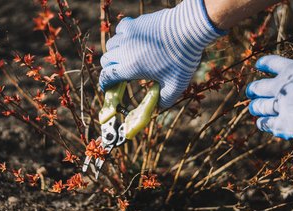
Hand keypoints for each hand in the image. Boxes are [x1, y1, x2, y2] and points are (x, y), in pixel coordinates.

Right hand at [99, 0, 225, 108]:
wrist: (188, 30)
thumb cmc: (182, 58)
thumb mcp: (176, 85)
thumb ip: (165, 99)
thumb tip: (158, 105)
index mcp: (130, 67)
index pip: (107, 76)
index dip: (105, 83)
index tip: (108, 87)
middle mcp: (125, 50)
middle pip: (105, 60)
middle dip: (110, 68)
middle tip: (120, 72)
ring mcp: (128, 34)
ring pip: (111, 44)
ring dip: (115, 52)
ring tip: (126, 55)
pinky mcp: (135, 23)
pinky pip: (120, 30)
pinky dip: (122, 36)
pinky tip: (132, 39)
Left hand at [246, 55, 292, 139]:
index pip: (272, 63)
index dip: (264, 63)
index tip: (258, 64)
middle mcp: (281, 86)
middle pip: (257, 87)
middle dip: (253, 89)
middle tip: (250, 91)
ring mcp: (279, 106)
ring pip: (258, 106)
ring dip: (255, 107)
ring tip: (254, 107)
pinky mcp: (282, 125)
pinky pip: (265, 124)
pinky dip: (263, 123)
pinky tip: (262, 123)